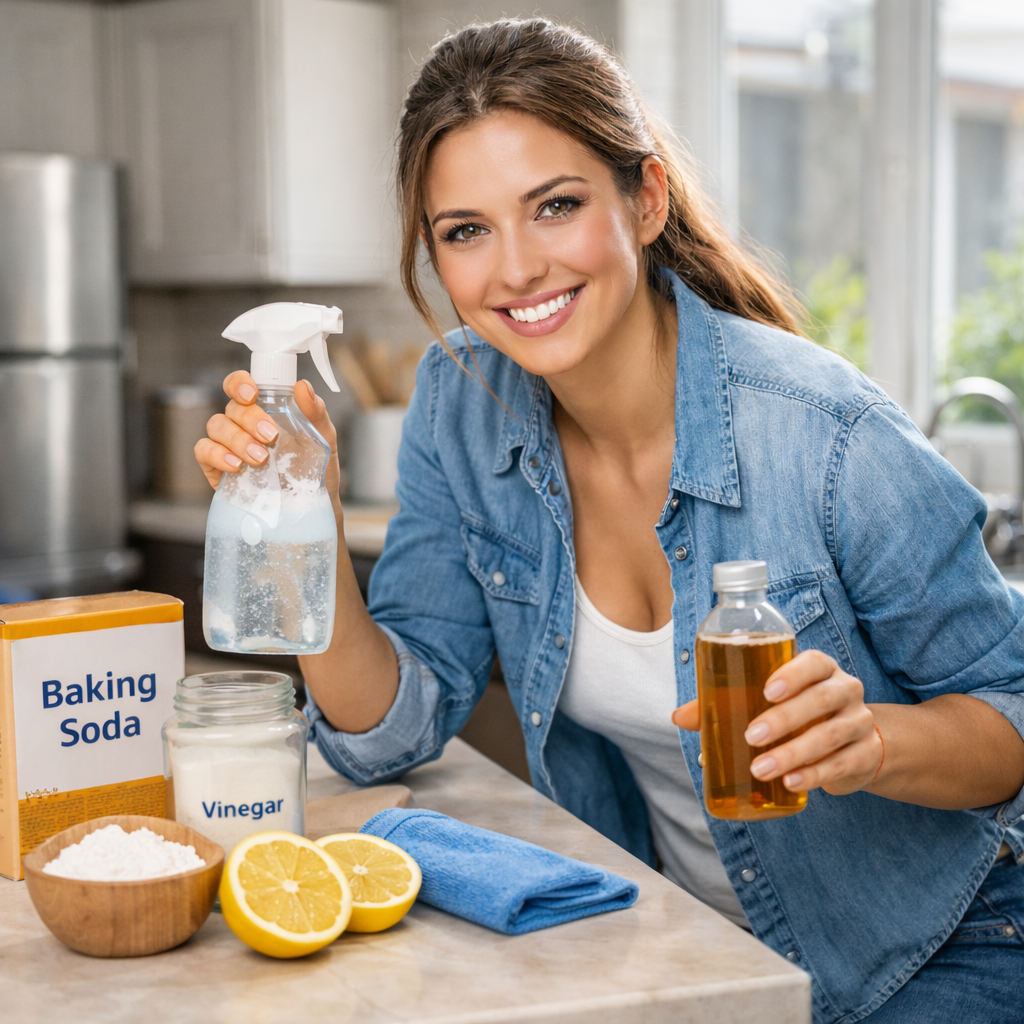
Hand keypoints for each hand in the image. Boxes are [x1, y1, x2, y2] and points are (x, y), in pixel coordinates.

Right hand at [193, 370, 343, 514]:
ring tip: (260, 458)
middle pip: (232, 407)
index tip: (252, 394)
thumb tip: (302, 386)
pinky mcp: (216, 468)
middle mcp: (242, 424)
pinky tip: (236, 466)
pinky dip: (216, 454)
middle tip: (271, 437)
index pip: (241, 385)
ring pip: (216, 426)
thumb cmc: (315, 471)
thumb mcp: (324, 440)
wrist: (309, 508)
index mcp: (264, 410)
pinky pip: (203, 450)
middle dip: (250, 419)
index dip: (239, 383)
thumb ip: (316, 412)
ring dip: (237, 439)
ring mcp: (227, 445)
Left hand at [672, 650, 883, 794]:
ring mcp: (859, 723)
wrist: (855, 743)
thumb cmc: (799, 712)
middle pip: (821, 700)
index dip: (793, 674)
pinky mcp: (865, 755)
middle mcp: (845, 691)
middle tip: (750, 736)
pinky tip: (790, 783)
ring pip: (829, 735)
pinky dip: (814, 775)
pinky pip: (841, 764)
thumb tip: (678, 717)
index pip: (814, 662)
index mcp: (821, 669)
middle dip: (784, 719)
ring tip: (760, 768)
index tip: (766, 691)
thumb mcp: (768, 702)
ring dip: (793, 753)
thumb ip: (725, 703)